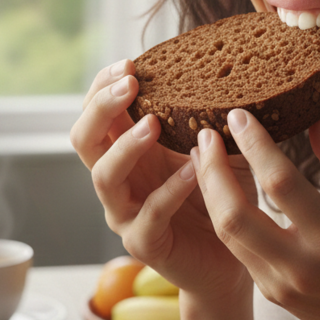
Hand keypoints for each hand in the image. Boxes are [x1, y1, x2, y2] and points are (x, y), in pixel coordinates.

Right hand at [70, 60, 254, 298]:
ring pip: (104, 176)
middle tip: (129, 84)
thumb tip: (227, 79)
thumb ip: (213, 118)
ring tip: (152, 123)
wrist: (235, 256)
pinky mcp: (144, 243)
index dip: (104, 86)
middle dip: (101, 107)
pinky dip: (168, 190)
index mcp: (130, 150)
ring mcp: (126, 212)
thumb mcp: (220, 147)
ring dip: (125, 145)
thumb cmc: (224, 194)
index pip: (98, 112)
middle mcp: (120, 178)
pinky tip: (191, 170)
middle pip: (85, 138)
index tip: (129, 63)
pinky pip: (147, 214)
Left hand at [193, 110, 319, 319]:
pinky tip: (218, 189)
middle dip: (213, 170)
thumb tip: (316, 115)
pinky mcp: (269, 293)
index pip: (280, 183)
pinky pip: (237, 249)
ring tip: (202, 155)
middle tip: (206, 133)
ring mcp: (279, 284)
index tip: (238, 115)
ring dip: (209, 191)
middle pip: (235, 214)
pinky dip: (222, 215)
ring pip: (226, 233)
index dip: (256, 145)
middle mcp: (299, 265)